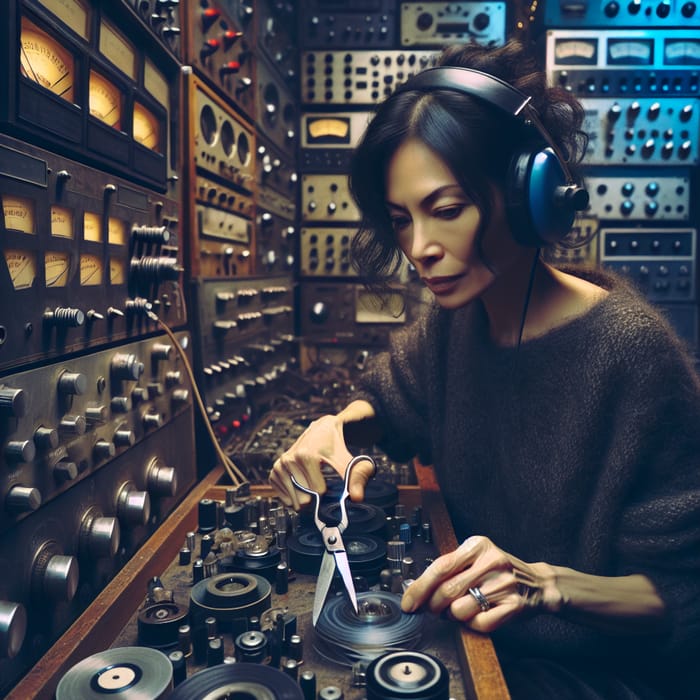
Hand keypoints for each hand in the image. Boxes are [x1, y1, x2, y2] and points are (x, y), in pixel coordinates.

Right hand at [269, 415, 373, 508]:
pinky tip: (302, 485)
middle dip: (315, 497)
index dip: (328, 490)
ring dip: (306, 498)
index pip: (318, 491)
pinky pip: (284, 499)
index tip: (330, 479)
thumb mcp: (350, 459)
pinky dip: (295, 497)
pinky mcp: (274, 472)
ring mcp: (279, 466)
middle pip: (304, 499)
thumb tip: (357, 498)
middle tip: (321, 482)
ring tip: (312, 482)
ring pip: (294, 502)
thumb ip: (358, 477)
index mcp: (306, 456)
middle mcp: (289, 459)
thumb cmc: (337, 447)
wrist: (321, 431)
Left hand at [401, 535, 561, 632]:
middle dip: (433, 605)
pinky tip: (477, 615)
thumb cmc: (498, 571)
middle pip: (447, 590)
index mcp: (477, 545)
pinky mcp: (514, 605)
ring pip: (460, 610)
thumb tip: (416, 588)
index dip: (420, 587)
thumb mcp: (475, 558)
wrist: (538, 582)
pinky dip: (472, 624)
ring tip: (460, 609)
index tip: (408, 602)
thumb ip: (450, 568)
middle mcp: (491, 561)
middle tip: (432, 609)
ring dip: (453, 616)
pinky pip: (480, 623)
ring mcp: (504, 583)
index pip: (440, 566)